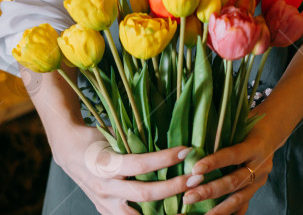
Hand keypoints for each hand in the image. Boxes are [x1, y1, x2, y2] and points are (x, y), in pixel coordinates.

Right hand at [51, 124, 198, 214]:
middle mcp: (105, 187)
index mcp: (106, 164)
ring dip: (165, 211)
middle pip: (145, 193)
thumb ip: (135, 140)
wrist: (69, 153)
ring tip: (188, 203)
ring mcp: (105, 203)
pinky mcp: (105, 211)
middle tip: (195, 177)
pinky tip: (169, 212)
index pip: (141, 164)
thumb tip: (167, 133)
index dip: (165, 159)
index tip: (186, 150)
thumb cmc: (95, 138)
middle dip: (174, 186)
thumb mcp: (112, 134)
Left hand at [181, 114, 276, 214]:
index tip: (196, 169)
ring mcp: (260, 180)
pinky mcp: (256, 189)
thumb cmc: (251, 124)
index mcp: (255, 145)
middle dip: (210, 190)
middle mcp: (260, 165)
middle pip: (234, 181)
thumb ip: (224, 134)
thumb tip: (197, 143)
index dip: (215, 162)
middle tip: (189, 196)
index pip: (234, 155)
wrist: (272, 131)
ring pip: (239, 198)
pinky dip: (230, 213)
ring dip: (218, 209)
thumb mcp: (240, 123)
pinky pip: (243, 205)